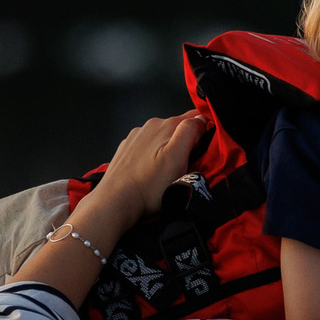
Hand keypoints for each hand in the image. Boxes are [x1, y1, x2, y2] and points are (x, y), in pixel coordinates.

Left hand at [86, 112, 205, 228]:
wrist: (115, 202)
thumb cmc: (149, 186)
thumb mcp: (177, 158)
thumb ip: (190, 132)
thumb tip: (200, 118)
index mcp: (165, 125)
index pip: (195, 117)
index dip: (204, 132)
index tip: (204, 151)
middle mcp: (149, 126)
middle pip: (178, 128)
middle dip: (187, 142)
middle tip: (187, 166)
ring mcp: (135, 137)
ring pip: (163, 138)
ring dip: (170, 150)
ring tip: (168, 173)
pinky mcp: (126, 150)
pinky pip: (148, 147)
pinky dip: (154, 156)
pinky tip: (151, 172)